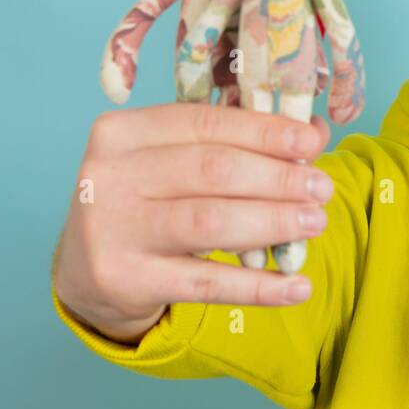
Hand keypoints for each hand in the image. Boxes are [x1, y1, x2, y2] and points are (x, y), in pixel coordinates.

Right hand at [52, 103, 333, 344]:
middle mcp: (110, 176)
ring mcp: (112, 230)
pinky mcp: (123, 279)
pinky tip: (297, 286)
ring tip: (316, 223)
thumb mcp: (175, 163)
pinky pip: (205, 283)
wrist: (86, 269)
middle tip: (323, 189)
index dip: (265, 131)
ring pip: (209, 222)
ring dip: (273, 222)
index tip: (313, 141)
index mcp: (123, 132)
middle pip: (212, 170)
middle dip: (278, 177)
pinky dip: (258, 286)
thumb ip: (236, 144)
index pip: (206, 122)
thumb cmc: (146, 202)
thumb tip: (316, 134)